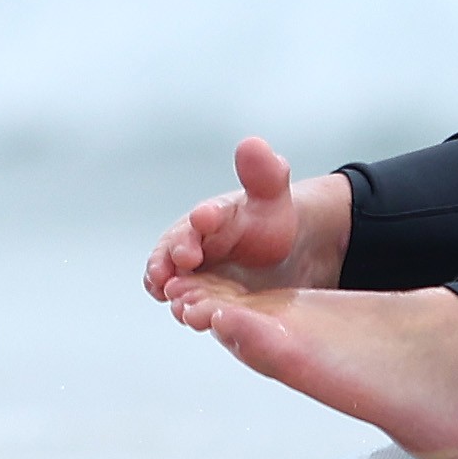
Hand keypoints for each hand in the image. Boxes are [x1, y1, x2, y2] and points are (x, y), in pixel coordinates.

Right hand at [146, 135, 346, 301]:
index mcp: (210, 217)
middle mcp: (193, 246)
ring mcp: (194, 275)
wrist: (281, 255)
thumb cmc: (269, 219)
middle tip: (183, 260)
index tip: (205, 218)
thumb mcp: (273, 195)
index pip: (200, 217)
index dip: (202, 219)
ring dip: (177, 289)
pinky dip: (186, 309)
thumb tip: (251, 143)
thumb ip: (263, 172)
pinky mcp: (202, 300)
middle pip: (176, 252)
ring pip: (177, 282)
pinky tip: (189, 314)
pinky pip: (188, 304)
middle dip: (176, 255)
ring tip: (180, 296)